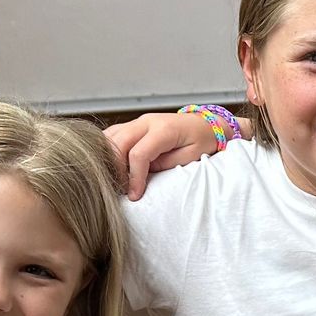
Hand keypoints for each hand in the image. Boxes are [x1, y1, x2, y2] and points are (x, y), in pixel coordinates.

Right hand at [106, 112, 233, 198]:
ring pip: (111, 136)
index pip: (138, 154)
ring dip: (109, 158)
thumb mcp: (191, 157)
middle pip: (119, 143)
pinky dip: (108, 149)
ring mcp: (139, 121)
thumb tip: (143, 174)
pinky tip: (113, 165)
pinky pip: (113, 134)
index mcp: (163, 129)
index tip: (134, 194)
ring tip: (116, 177)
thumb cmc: (202, 140)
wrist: (207, 124)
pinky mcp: (135, 124)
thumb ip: (166, 164)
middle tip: (121, 188)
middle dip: (115, 168)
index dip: (134, 177)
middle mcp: (147, 121)